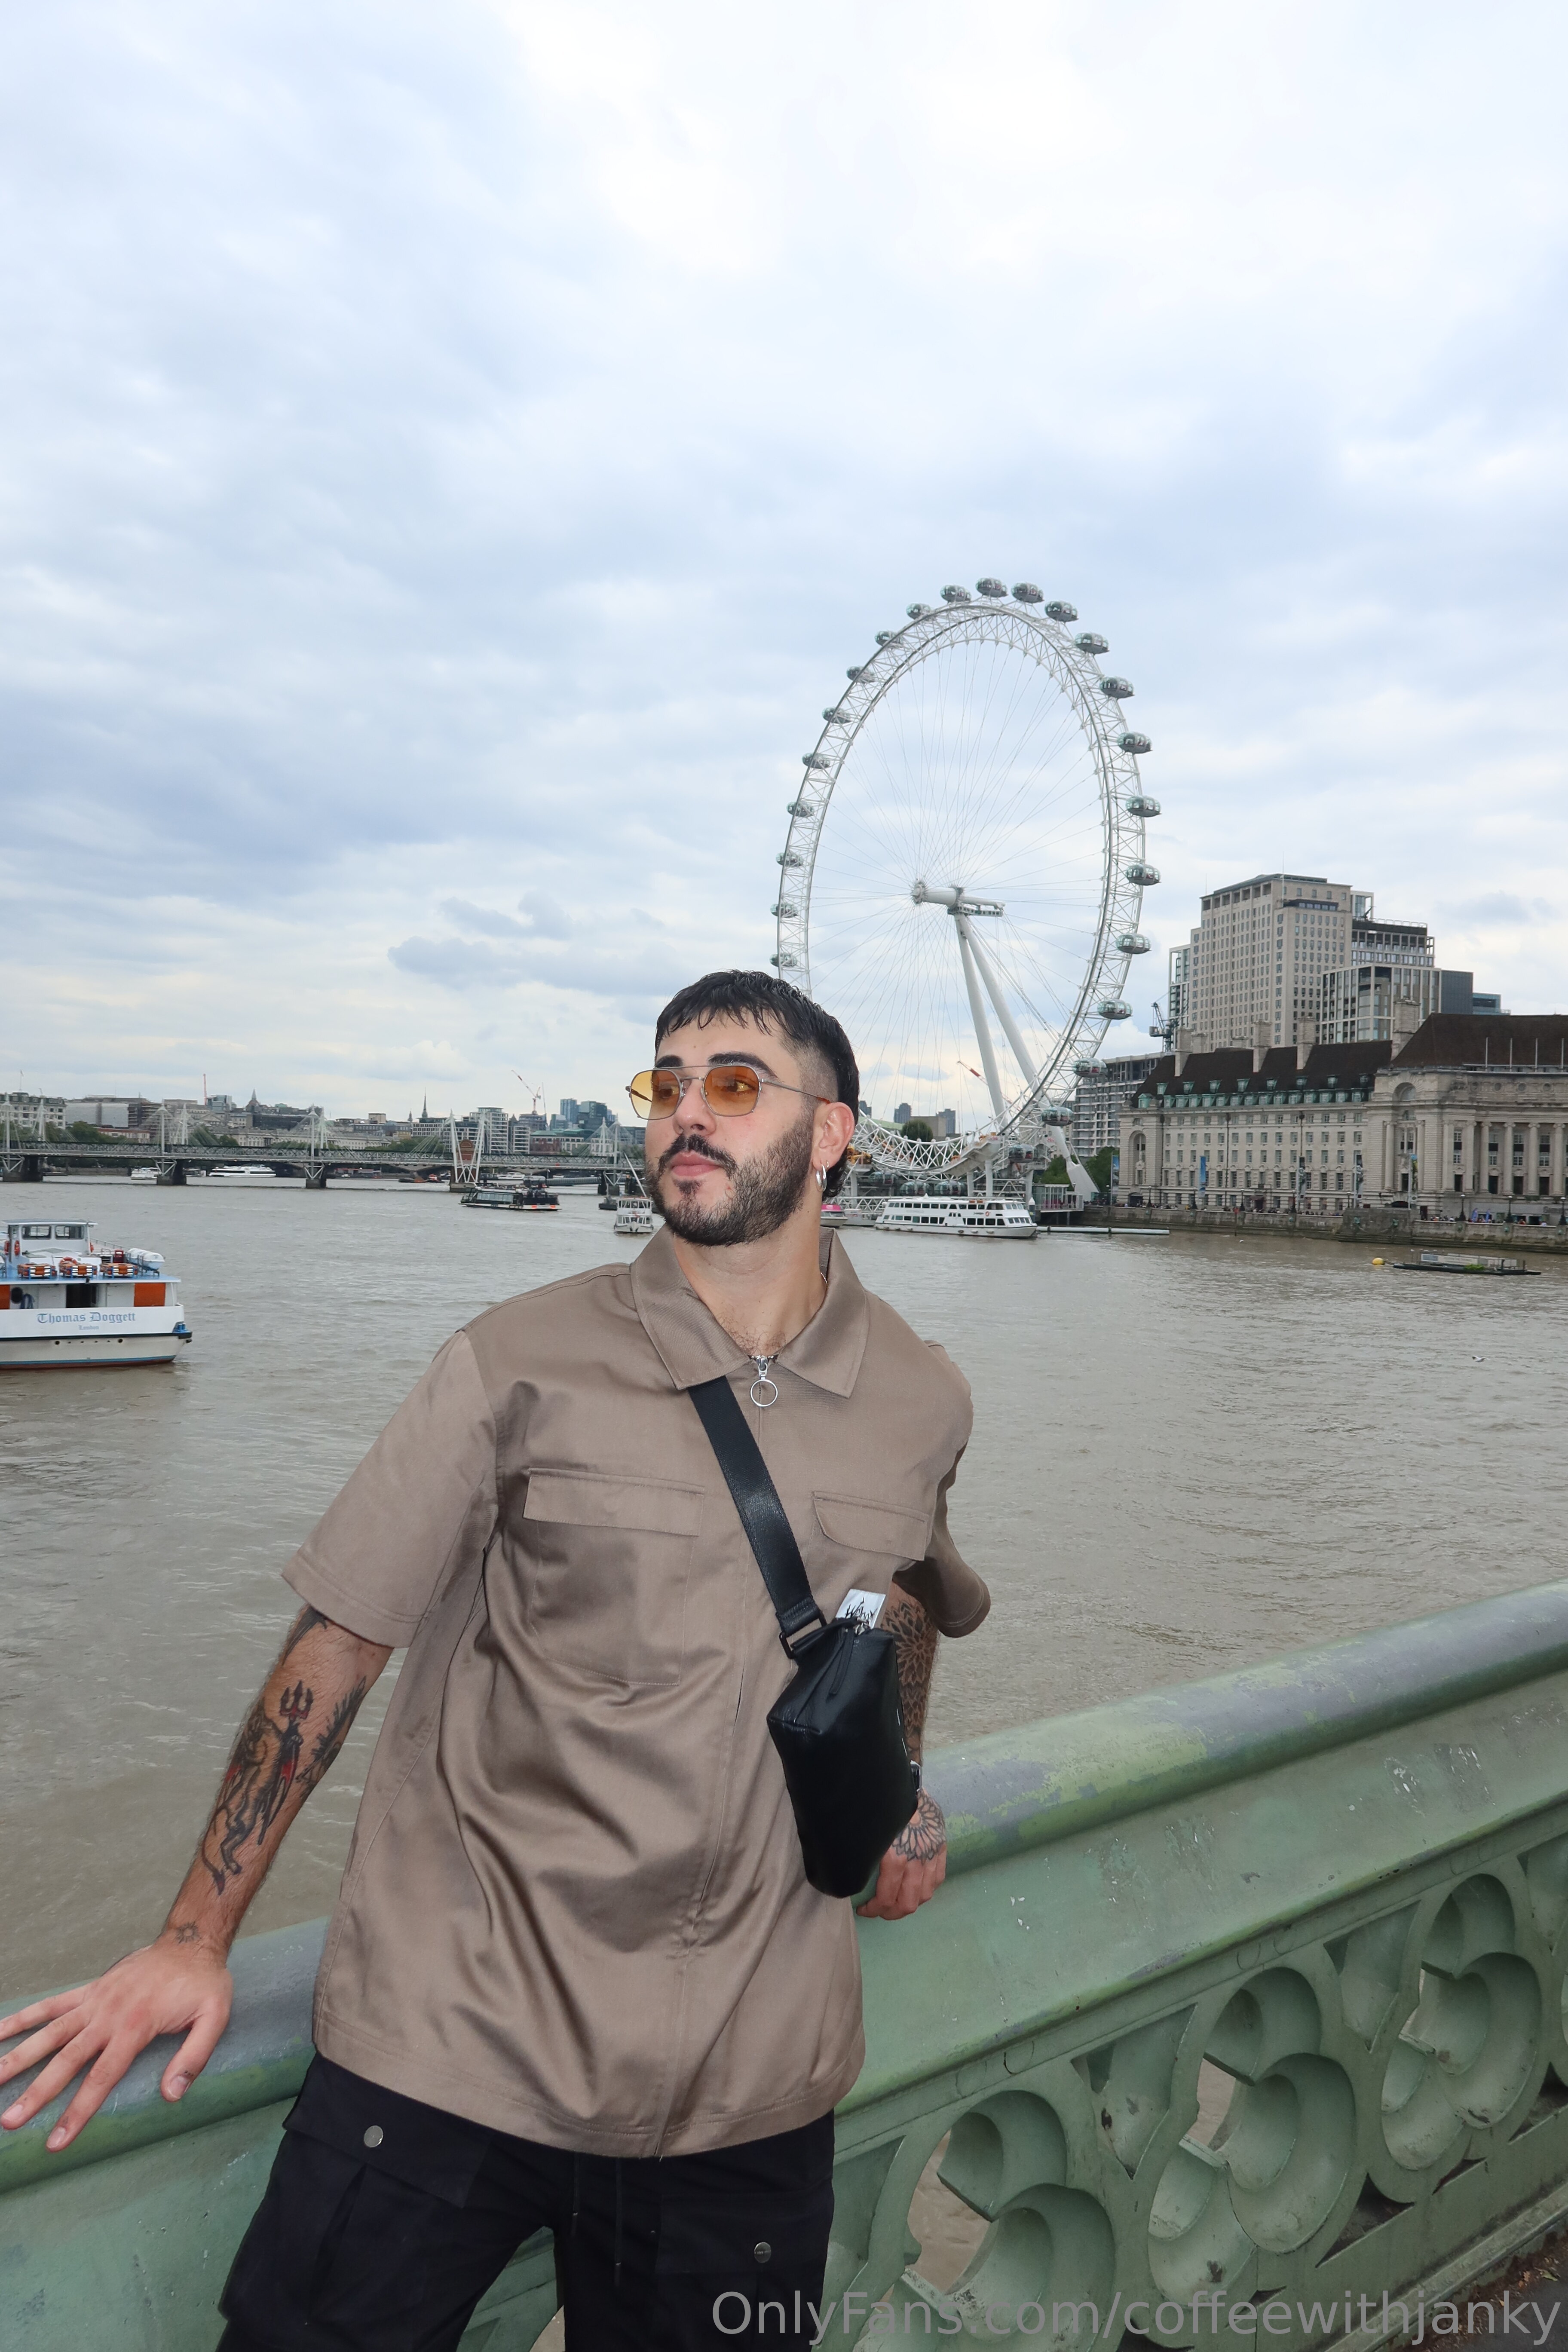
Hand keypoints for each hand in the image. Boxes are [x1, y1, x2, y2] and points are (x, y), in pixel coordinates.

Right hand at [0, 1926, 232, 2151]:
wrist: (191, 1942)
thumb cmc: (203, 1983)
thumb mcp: (214, 2017)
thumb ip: (194, 2057)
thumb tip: (171, 2095)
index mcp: (135, 2027)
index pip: (101, 2078)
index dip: (77, 2111)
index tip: (56, 2141)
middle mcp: (107, 2016)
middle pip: (66, 2060)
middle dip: (37, 2093)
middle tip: (9, 2121)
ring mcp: (94, 2002)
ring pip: (49, 2033)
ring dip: (18, 2057)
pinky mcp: (90, 1990)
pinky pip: (51, 2005)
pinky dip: (23, 2017)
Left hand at [857, 1789, 946, 1920]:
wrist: (905, 1781)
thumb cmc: (879, 1805)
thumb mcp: (866, 1831)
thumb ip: (862, 1855)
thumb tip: (845, 1873)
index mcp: (895, 1858)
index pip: (885, 1899)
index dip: (873, 1910)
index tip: (863, 1909)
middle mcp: (916, 1861)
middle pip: (907, 1904)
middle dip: (890, 1913)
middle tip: (878, 1910)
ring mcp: (931, 1856)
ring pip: (924, 1896)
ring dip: (909, 1904)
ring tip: (896, 1903)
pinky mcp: (941, 1848)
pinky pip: (937, 1880)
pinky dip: (926, 1890)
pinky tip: (914, 1888)